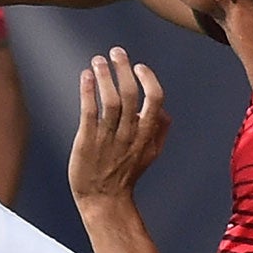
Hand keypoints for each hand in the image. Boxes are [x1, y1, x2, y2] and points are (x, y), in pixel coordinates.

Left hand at [69, 48, 169, 207]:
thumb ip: (159, 132)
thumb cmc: (125, 175)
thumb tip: (165, 112)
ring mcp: (108, 138)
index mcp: (146, 135)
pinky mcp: (87, 142)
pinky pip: (89, 113)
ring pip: (111, 102)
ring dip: (106, 77)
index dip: (148, 80)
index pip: (155, 101)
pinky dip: (88, 92)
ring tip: (98, 60)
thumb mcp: (150, 155)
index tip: (139, 66)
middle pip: (131, 95)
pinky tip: (86, 76)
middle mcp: (129, 134)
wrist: (103, 201)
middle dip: (124, 70)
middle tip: (116, 52)